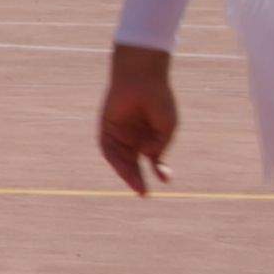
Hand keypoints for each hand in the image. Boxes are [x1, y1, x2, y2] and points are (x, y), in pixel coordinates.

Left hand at [99, 47, 183, 194]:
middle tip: (144, 194)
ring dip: (127, 173)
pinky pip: (108, 148)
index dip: (159, 171)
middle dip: (138, 178)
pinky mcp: (106, 129)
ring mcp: (120, 134)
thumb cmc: (158, 100)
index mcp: (151, 137)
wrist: (142, 79)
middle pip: (134, 164)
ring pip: (122, 159)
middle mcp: (134, 138)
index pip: (153, 160)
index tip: (166, 180)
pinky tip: (126, 167)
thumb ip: (159, 144)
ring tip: (136, 186)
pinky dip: (116, 159)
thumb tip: (150, 158)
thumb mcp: (166, 126)